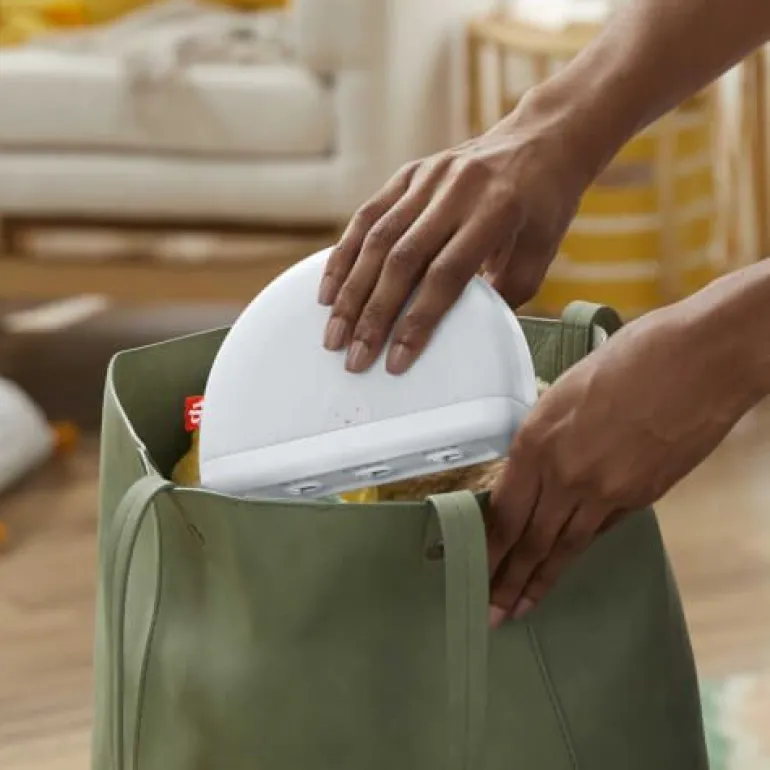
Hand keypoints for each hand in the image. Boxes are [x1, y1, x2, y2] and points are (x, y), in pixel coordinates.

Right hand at [318, 92, 593, 374]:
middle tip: (354, 358)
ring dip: (350, 292)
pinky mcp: (409, 173)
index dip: (417, 321)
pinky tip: (328, 290)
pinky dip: (344, 256)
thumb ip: (502, 296)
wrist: (542, 139)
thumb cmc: (544, 206)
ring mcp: (428, 177)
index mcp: (497, 210)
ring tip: (332, 334)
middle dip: (374, 315)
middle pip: (402, 260)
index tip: (396, 361)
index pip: (446, 275)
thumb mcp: (540, 255)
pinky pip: (367, 216)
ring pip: (376, 239)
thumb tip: (459, 334)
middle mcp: (457, 189)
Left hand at [486, 300, 756, 626]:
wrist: (700, 360)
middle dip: (507, 581)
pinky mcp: (642, 497)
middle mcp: (566, 476)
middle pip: (529, 541)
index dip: (486, 548)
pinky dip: (578, 549)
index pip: (502, 512)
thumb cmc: (631, 357)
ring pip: (565, 547)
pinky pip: (601, 530)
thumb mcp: (564, 391)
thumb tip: (532, 468)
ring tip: (521, 609)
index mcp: (536, 442)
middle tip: (491, 614)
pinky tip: (566, 562)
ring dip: (539, 581)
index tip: (473, 570)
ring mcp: (607, 492)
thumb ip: (543, 436)